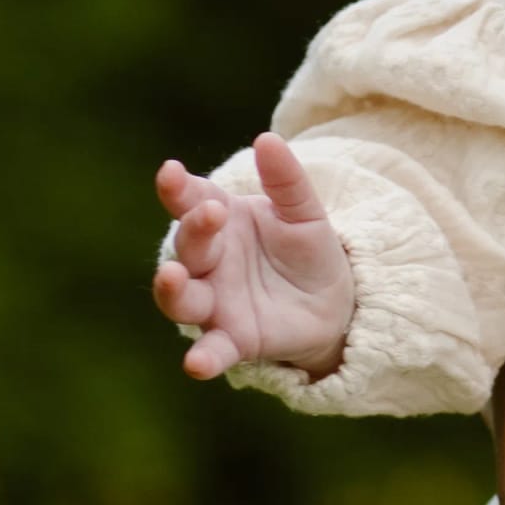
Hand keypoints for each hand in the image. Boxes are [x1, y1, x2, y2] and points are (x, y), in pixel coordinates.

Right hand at [153, 133, 356, 380]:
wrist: (334, 301)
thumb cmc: (307, 250)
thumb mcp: (305, 211)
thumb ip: (287, 180)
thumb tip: (268, 139)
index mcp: (221, 222)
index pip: (190, 200)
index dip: (178, 188)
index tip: (170, 172)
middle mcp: (209, 263)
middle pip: (187, 246)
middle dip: (193, 230)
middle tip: (209, 213)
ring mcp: (216, 302)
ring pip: (181, 298)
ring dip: (171, 288)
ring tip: (170, 275)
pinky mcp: (233, 339)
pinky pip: (211, 350)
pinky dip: (202, 358)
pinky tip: (195, 365)